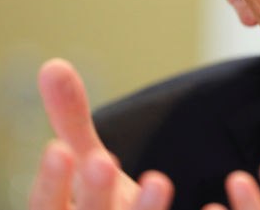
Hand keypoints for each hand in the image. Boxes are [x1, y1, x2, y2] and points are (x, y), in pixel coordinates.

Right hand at [29, 59, 173, 209]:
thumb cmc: (106, 207)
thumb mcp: (89, 167)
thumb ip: (72, 122)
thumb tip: (52, 63)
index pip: (45, 209)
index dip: (50, 183)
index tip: (58, 148)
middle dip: (94, 196)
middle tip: (103, 160)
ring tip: (159, 178)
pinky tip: (214, 209)